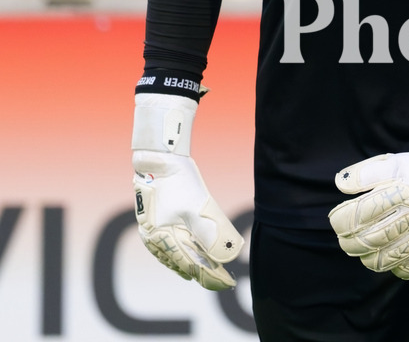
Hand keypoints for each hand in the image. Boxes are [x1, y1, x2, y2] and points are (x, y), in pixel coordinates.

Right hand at [132, 92, 243, 289]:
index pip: (191, 266)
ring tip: (205, 272)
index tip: (228, 280)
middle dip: (202, 272)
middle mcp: (153, 240)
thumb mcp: (198, 208)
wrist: (158, 158)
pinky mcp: (152, 220)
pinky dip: (179, 252)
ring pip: (172, 256)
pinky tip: (186, 253)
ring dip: (190, 264)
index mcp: (161, 240)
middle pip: (181, 263)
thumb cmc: (178, 182)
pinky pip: (166, 245)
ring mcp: (150, 231)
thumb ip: (210, 234)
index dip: (210, 275)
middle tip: (222, 278)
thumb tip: (226, 255)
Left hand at [329, 138, 408, 279]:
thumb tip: (339, 184)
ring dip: (370, 259)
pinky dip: (399, 269)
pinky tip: (390, 263)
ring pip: (392, 257)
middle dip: (352, 243)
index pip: (363, 213)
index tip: (336, 220)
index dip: (342, 220)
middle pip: (374, 238)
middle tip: (344, 241)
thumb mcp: (395, 161)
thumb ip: (366, 172)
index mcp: (402, 191)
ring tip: (363, 254)